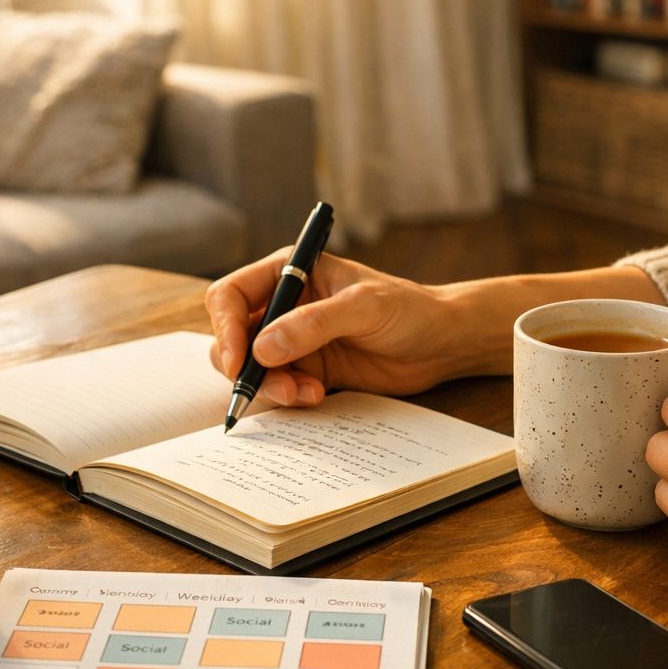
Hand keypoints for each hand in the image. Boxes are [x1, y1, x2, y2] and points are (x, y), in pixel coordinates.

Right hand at [204, 250, 468, 406]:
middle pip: (233, 335)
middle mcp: (284, 305)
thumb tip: (263, 347)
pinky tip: (316, 395)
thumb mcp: (364, 308)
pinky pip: (278, 387)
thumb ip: (315, 324)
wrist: (441, 344)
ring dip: (269, 386)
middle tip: (275, 386)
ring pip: (252, 367)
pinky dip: (287, 396)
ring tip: (304, 393)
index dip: (225, 328)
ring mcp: (294, 339)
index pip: (231, 295)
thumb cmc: (409, 310)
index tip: (239, 361)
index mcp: (290, 272)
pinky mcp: (308, 369)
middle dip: (245, 366)